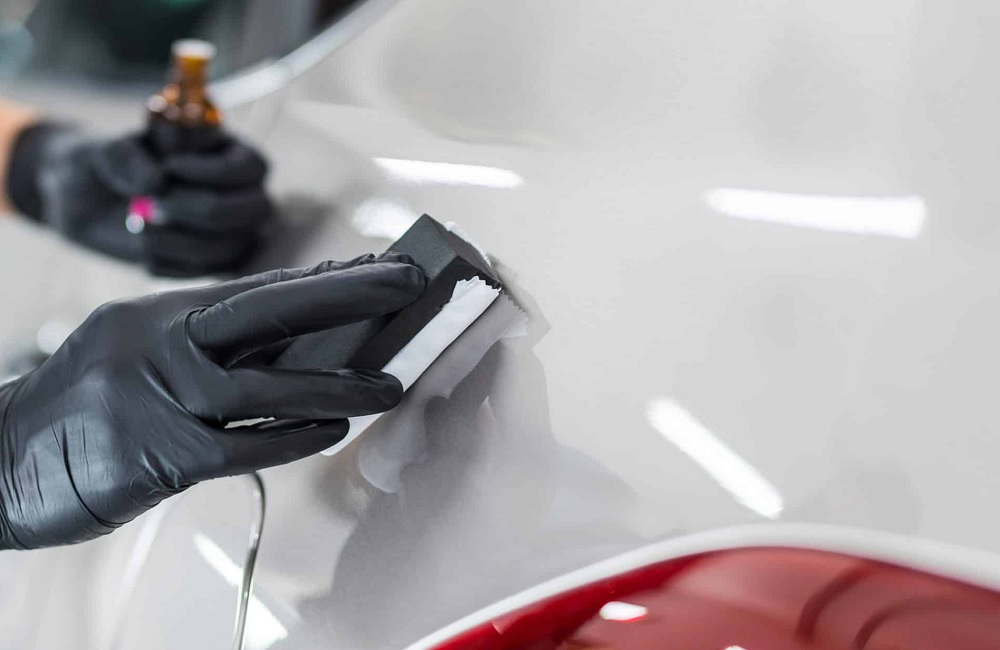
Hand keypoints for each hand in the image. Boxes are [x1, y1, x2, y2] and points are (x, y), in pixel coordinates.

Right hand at [0, 257, 424, 549]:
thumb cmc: (84, 410)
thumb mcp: (138, 354)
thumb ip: (207, 347)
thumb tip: (298, 342)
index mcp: (159, 313)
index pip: (257, 289)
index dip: (324, 279)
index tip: (378, 267)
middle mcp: (159, 341)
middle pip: (267, 308)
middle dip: (345, 294)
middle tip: (406, 282)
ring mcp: (157, 394)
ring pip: (266, 383)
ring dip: (338, 383)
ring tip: (391, 384)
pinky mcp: (156, 452)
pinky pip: (244, 444)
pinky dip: (293, 436)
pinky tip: (332, 431)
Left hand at [8, 123, 271, 275]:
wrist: (85, 200)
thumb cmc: (104, 163)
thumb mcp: (106, 149)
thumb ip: (127, 156)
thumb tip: (155, 182)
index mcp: (228, 152)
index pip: (252, 166)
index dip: (215, 172)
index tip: (169, 166)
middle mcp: (241, 192)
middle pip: (255, 209)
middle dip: (203, 210)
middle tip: (155, 205)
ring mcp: (230, 230)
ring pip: (232, 246)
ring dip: (183, 242)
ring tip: (141, 228)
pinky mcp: (212, 261)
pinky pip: (210, 273)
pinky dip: (175, 265)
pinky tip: (145, 253)